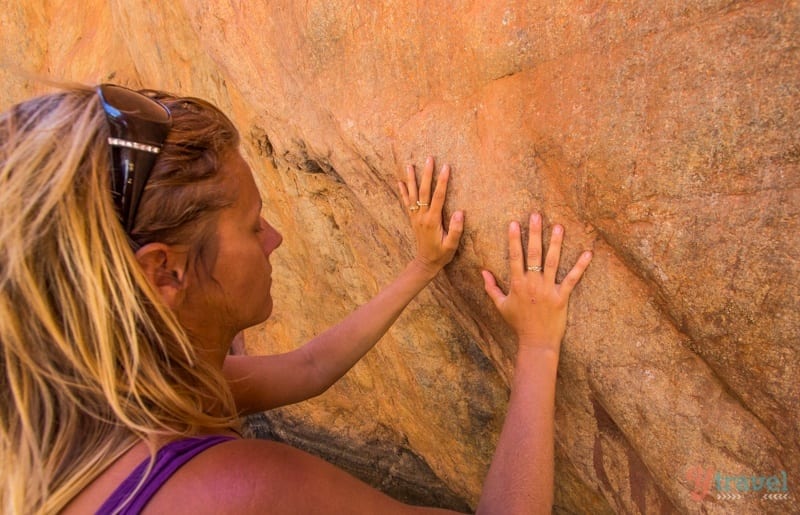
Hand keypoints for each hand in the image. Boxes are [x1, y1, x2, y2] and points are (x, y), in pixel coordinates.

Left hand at [398, 156, 463, 275]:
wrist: (425, 263)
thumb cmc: (441, 254)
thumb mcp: (452, 245)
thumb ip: (456, 229)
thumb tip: (459, 212)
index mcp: (432, 220)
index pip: (438, 197)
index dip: (442, 181)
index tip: (446, 167)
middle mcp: (422, 216)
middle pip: (424, 191)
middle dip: (427, 174)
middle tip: (429, 158)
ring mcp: (416, 217)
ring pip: (413, 194)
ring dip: (412, 179)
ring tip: (409, 165)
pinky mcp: (413, 219)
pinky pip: (407, 202)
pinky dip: (403, 192)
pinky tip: (400, 182)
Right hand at [482, 213, 591, 351]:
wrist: (536, 342)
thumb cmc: (518, 324)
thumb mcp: (501, 305)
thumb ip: (491, 287)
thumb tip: (482, 271)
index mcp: (517, 284)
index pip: (515, 257)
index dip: (514, 239)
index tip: (514, 223)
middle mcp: (532, 283)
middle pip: (533, 254)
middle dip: (535, 233)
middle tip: (536, 215)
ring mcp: (547, 290)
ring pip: (553, 262)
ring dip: (556, 243)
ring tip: (558, 226)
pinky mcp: (562, 297)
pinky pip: (572, 279)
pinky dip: (580, 266)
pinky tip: (588, 253)